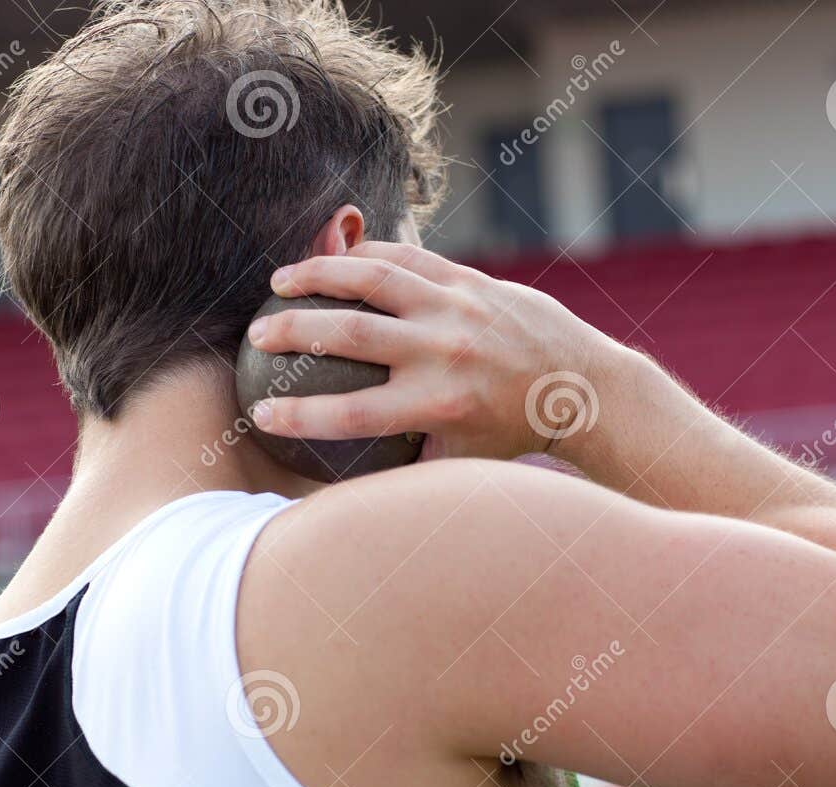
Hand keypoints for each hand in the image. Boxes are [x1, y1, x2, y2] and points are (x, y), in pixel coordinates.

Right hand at [244, 241, 619, 461]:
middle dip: (292, 333)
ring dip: (317, 276)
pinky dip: (364, 256)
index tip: (260, 416)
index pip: (351, 413)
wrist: (579, 385)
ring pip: (371, 278)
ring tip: (279, 283)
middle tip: (256, 337)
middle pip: (349, 335)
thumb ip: (405, 461)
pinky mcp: (469, 280)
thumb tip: (348, 482)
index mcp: (438, 405)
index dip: (299, 416)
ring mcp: (456, 308)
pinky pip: (405, 259)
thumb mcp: (460, 461)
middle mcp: (443, 353)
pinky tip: (333, 261)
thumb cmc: (511, 434)